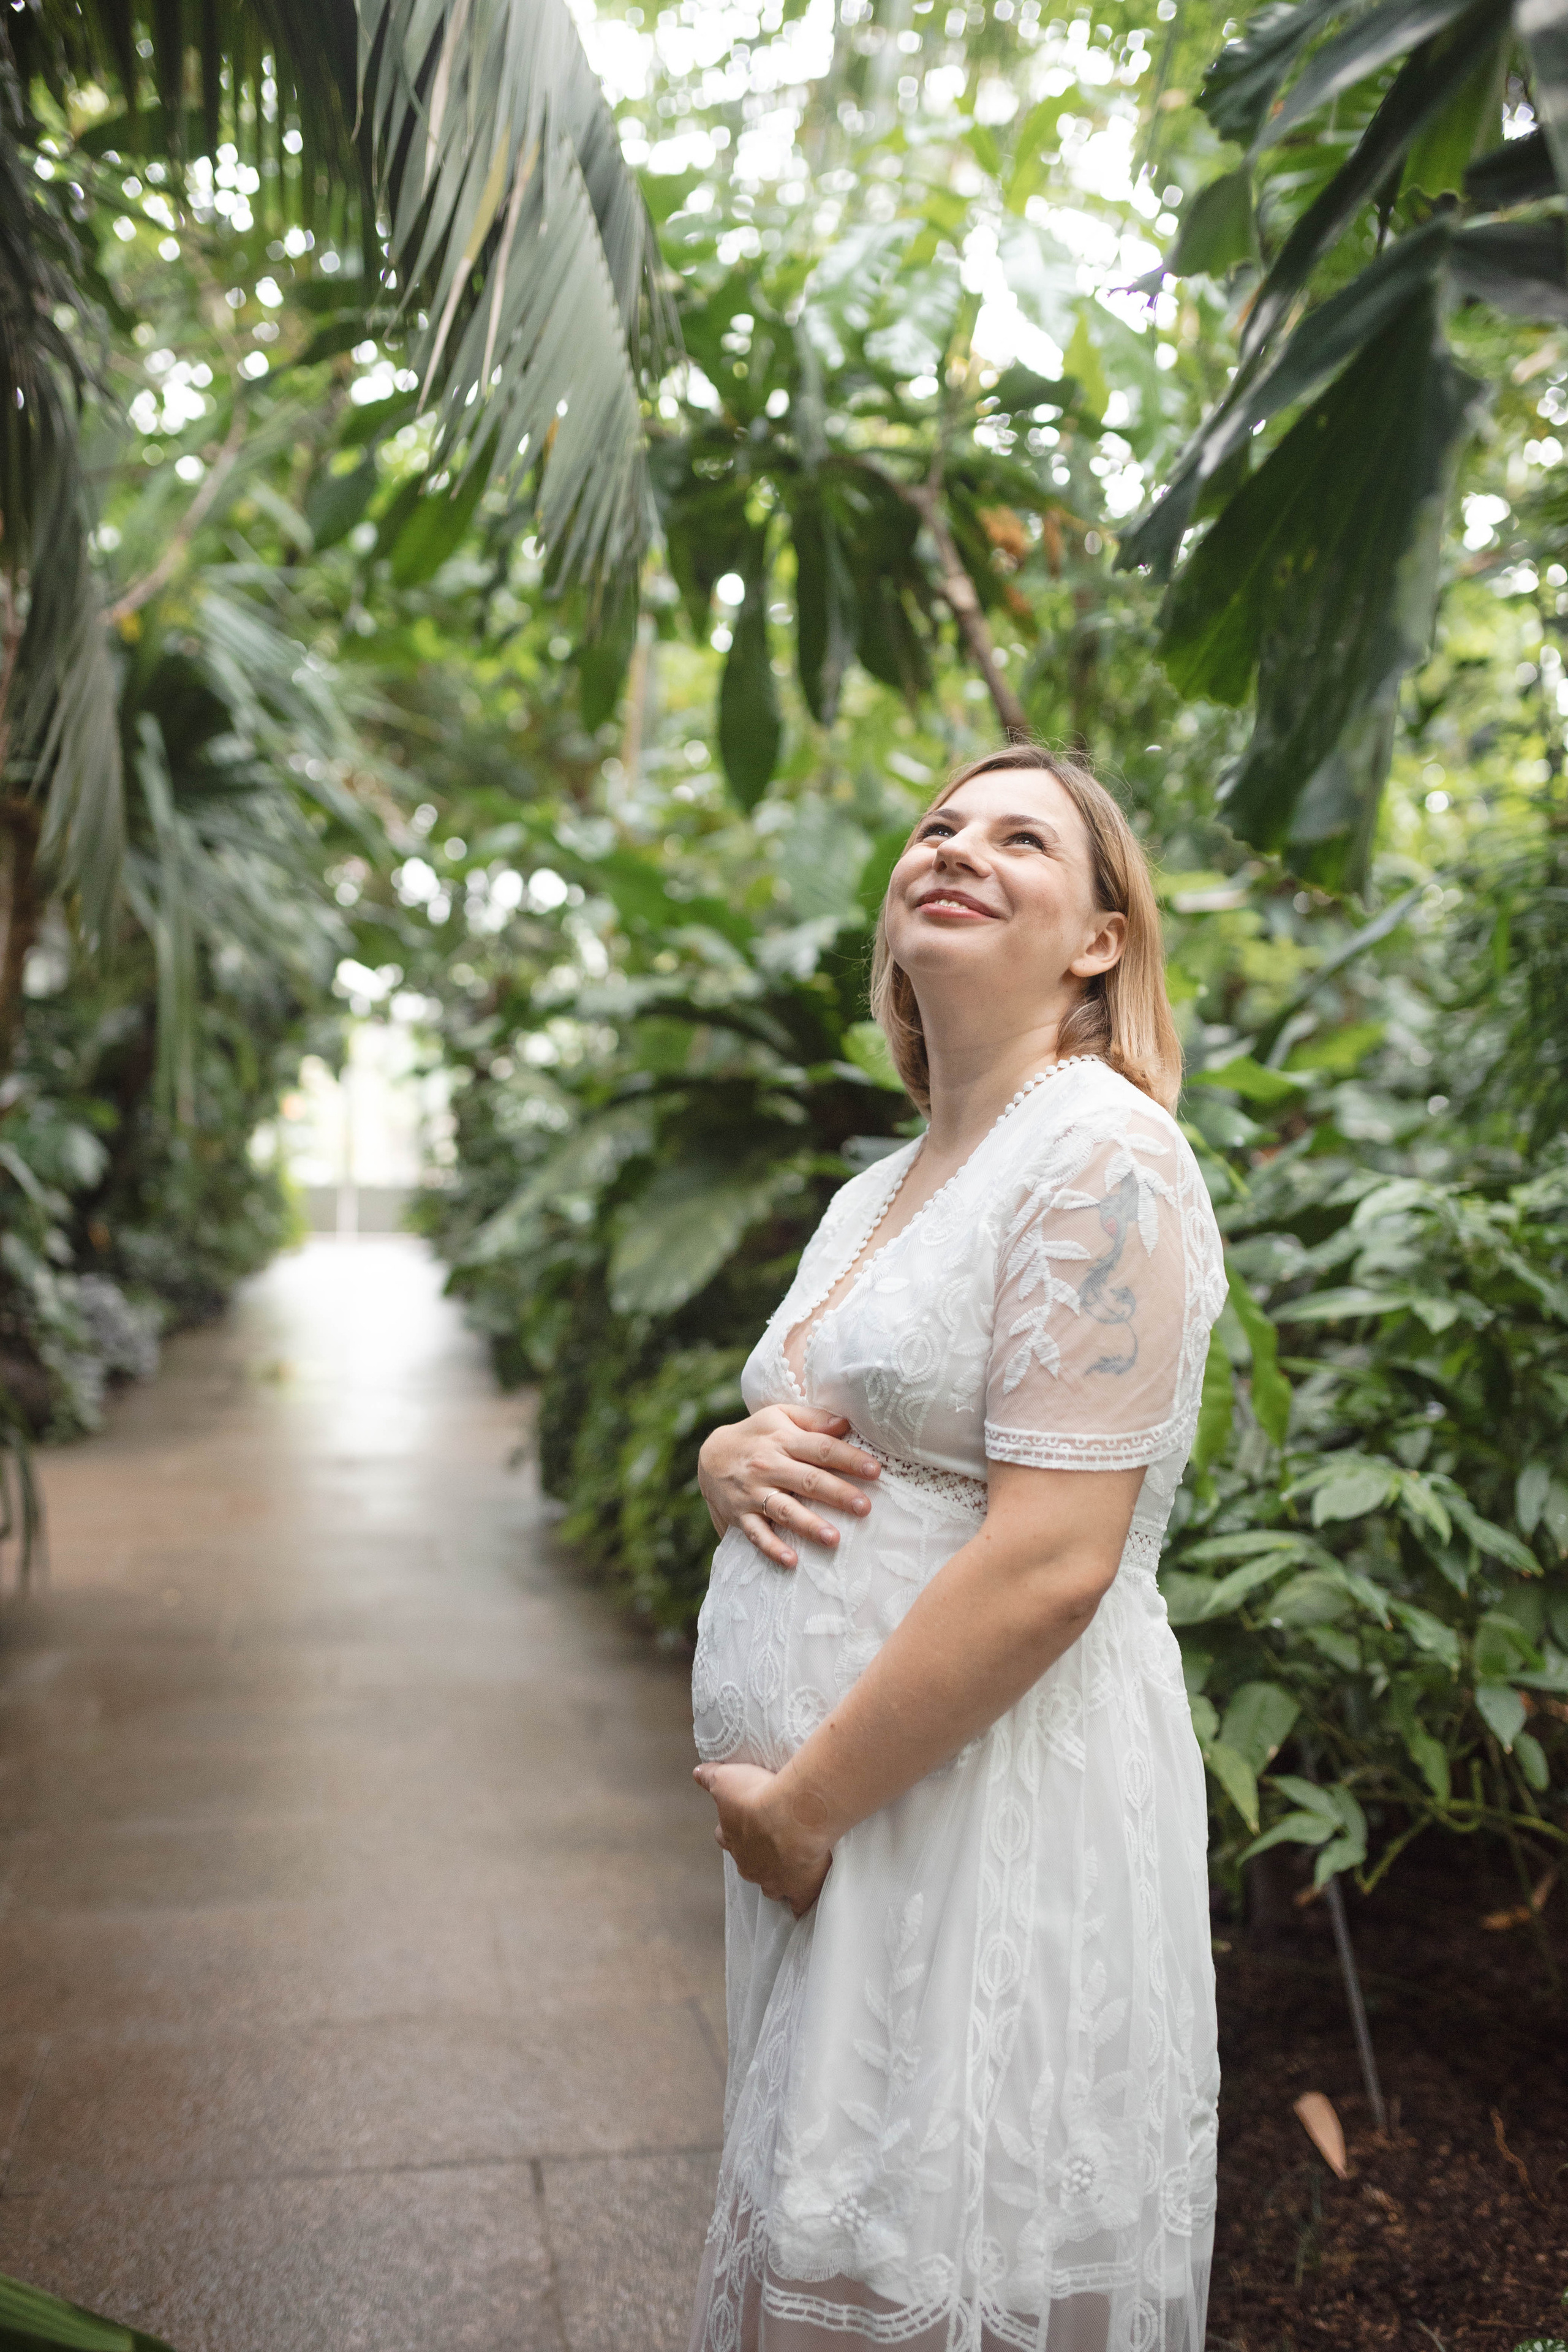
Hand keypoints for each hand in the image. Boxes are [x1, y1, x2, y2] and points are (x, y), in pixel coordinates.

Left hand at [693, 1761, 832, 1916]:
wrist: (793, 1815)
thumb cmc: (758, 1795)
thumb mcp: (727, 1779)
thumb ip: (710, 1777)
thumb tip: (696, 1773)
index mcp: (732, 1839)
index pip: (724, 1837)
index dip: (731, 1831)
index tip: (743, 1822)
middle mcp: (749, 1865)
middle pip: (748, 1865)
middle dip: (757, 1856)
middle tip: (772, 1842)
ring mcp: (774, 1881)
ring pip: (771, 1887)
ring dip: (777, 1878)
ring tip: (790, 1868)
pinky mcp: (799, 1890)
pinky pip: (798, 1904)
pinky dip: (801, 1903)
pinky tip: (804, 1901)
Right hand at [697, 1404, 879, 1567]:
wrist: (709, 1456)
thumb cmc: (757, 1435)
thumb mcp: (780, 1416)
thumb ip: (814, 1419)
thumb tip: (846, 1423)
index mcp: (784, 1440)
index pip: (821, 1448)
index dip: (848, 1458)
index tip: (874, 1470)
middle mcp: (769, 1466)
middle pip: (808, 1480)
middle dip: (837, 1494)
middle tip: (864, 1508)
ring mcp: (753, 1492)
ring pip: (784, 1509)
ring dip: (809, 1524)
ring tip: (833, 1539)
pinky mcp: (740, 1515)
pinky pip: (757, 1533)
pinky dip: (772, 1548)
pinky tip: (791, 1560)